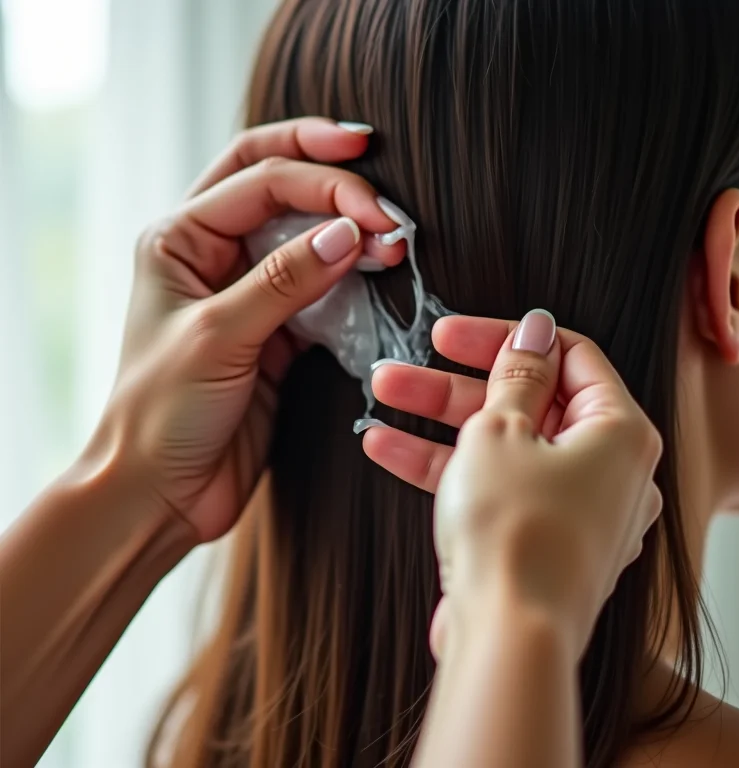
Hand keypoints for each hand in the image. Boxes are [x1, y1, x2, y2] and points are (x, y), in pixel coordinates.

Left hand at [88, 118, 404, 541]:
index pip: (260, 180)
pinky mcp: (276, 333)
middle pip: (276, 184)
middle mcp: (212, 256)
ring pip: (305, 237)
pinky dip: (351, 284)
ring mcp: (247, 294)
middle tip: (378, 181)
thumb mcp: (218, 336)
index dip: (323, 184)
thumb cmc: (162, 414)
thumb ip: (285, 281)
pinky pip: (321, 292)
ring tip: (391, 242)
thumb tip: (348, 232)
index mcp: (179, 239)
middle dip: (329, 174)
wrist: (162, 490)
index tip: (374, 212)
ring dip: (348, 233)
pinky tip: (376, 279)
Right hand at [365, 311, 661, 655]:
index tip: (454, 336)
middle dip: (454, 383)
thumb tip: (535, 330)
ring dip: (438, 419)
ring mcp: (571, 507)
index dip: (506, 339)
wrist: (509, 637)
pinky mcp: (537, 537)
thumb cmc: (517, 533)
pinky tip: (389, 446)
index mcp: (617, 431)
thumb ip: (517, 375)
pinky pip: (493, 486)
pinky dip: (447, 466)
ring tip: (383, 393)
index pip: (568, 357)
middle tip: (406, 366)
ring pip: (500, 443)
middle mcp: (605, 469)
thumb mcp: (502, 429)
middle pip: (525, 401)